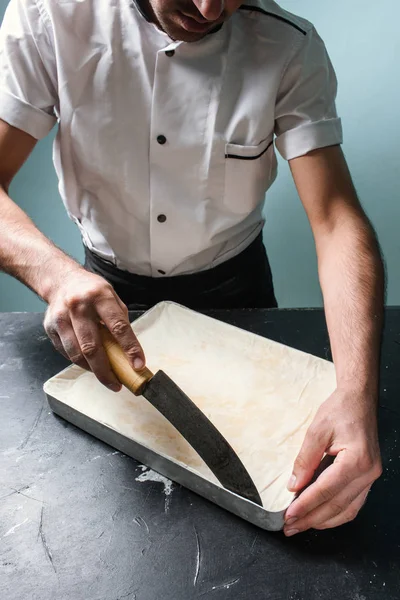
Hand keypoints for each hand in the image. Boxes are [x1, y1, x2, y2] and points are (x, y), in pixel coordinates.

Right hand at [43, 267, 144, 390]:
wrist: (61, 281)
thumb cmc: (92, 291)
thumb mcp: (112, 297)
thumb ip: (120, 320)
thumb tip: (131, 350)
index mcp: (100, 296)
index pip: (118, 326)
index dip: (130, 348)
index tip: (138, 365)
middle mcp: (78, 306)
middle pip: (92, 346)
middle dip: (106, 371)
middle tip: (117, 384)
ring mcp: (61, 318)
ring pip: (77, 353)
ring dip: (93, 370)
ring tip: (106, 378)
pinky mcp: (51, 328)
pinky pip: (66, 352)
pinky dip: (80, 362)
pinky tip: (90, 365)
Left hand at [283, 388, 381, 535]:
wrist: (359, 400)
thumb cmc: (340, 410)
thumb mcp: (316, 431)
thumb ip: (305, 460)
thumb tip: (294, 485)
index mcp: (356, 460)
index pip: (326, 491)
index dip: (306, 505)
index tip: (289, 515)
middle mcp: (368, 473)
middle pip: (336, 505)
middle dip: (311, 519)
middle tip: (290, 527)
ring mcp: (370, 477)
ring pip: (347, 510)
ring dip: (323, 521)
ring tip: (301, 525)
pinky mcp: (367, 477)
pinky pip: (354, 503)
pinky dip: (336, 514)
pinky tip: (321, 517)